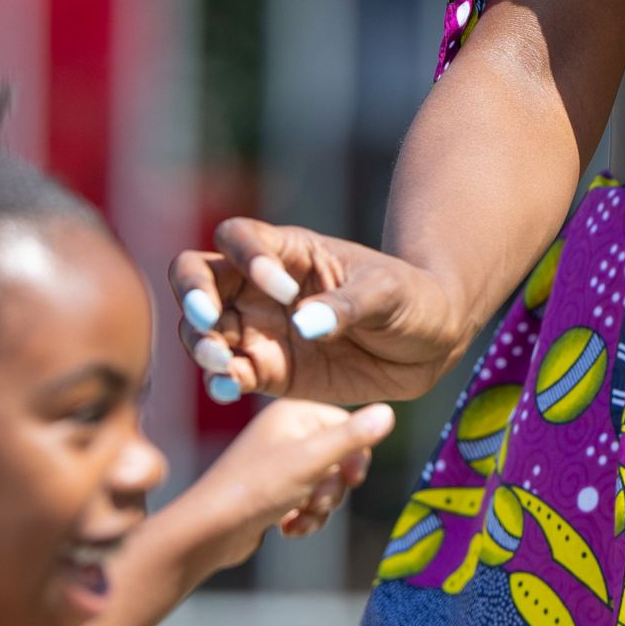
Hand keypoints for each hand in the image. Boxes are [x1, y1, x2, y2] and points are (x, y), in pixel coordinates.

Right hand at [173, 218, 463, 408]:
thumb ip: (346, 306)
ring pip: (202, 330)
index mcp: (289, 252)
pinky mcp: (269, 371)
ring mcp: (260, 330)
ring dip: (200, 344)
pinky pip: (228, 375)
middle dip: (193, 296)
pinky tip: (230, 387)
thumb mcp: (387, 292)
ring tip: (222, 361)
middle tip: (211, 322)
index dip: (245, 257)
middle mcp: (261, 288)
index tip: (284, 289)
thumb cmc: (411, 299)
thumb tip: (304, 325)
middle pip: (197, 278)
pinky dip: (220, 381)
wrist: (431, 344)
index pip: (236, 239)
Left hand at [187, 398, 396, 568]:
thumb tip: (390, 412)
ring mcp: (280, 465)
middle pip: (340, 460)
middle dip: (333, 490)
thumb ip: (352, 438)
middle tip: (313, 500)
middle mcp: (287, 434)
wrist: (209, 532)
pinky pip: (308, 503)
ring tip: (297, 519)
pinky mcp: (274, 493)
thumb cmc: (257, 488)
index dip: (355, 457)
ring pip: (327, 486)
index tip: (351, 479)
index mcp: (295, 414)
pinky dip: (304, 518)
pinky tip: (287, 529)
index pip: (349, 426)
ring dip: (319, 509)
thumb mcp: (311, 461)